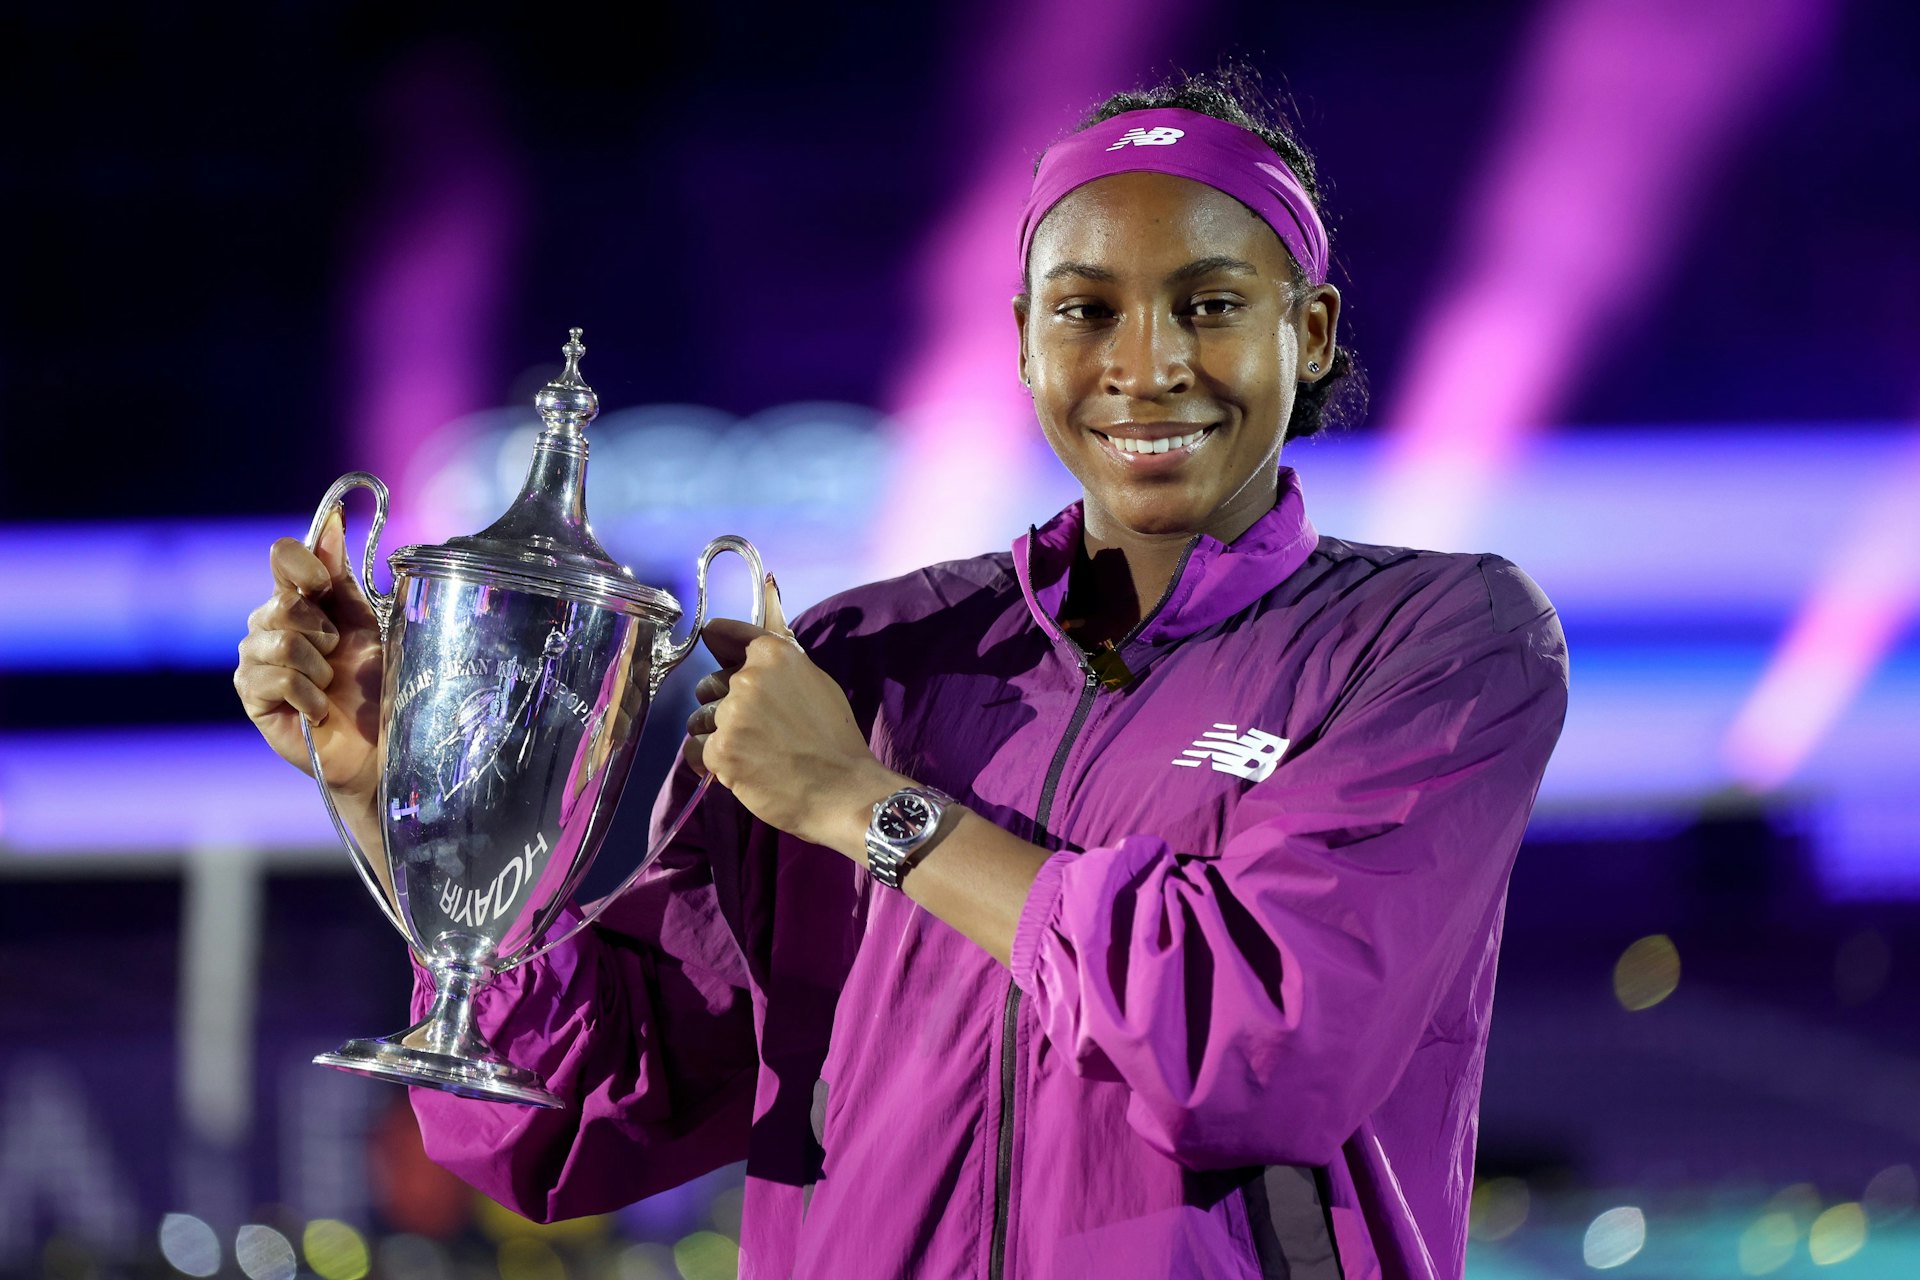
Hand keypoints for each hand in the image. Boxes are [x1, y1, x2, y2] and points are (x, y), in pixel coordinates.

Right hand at [233, 509, 384, 801]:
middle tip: (338, 656)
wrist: (377, 742)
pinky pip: (276, 679)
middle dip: (324, 631)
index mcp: (300, 599)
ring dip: (318, 667)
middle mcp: (269, 623)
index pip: (284, 557)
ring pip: (280, 642)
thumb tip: (333, 518)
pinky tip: (319, 709)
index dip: (305, 564)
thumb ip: (341, 575)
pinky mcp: (251, 695)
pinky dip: (309, 695)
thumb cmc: (375, 682)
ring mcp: (255, 659)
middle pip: (283, 602)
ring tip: (330, 685)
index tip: (325, 583)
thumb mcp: (365, 622)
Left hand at [682, 578, 897, 848]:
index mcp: (775, 655)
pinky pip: (696, 751)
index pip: (724, 633)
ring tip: (748, 753)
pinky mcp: (720, 750)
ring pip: (700, 719)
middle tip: (752, 727)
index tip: (712, 639)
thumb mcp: (816, 684)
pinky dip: (713, 762)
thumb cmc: (835, 739)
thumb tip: (752, 644)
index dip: (719, 639)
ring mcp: (731, 715)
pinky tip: (738, 770)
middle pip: (709, 685)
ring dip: (716, 735)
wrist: (842, 790)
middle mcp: (747, 679)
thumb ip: (779, 666)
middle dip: (721, 703)